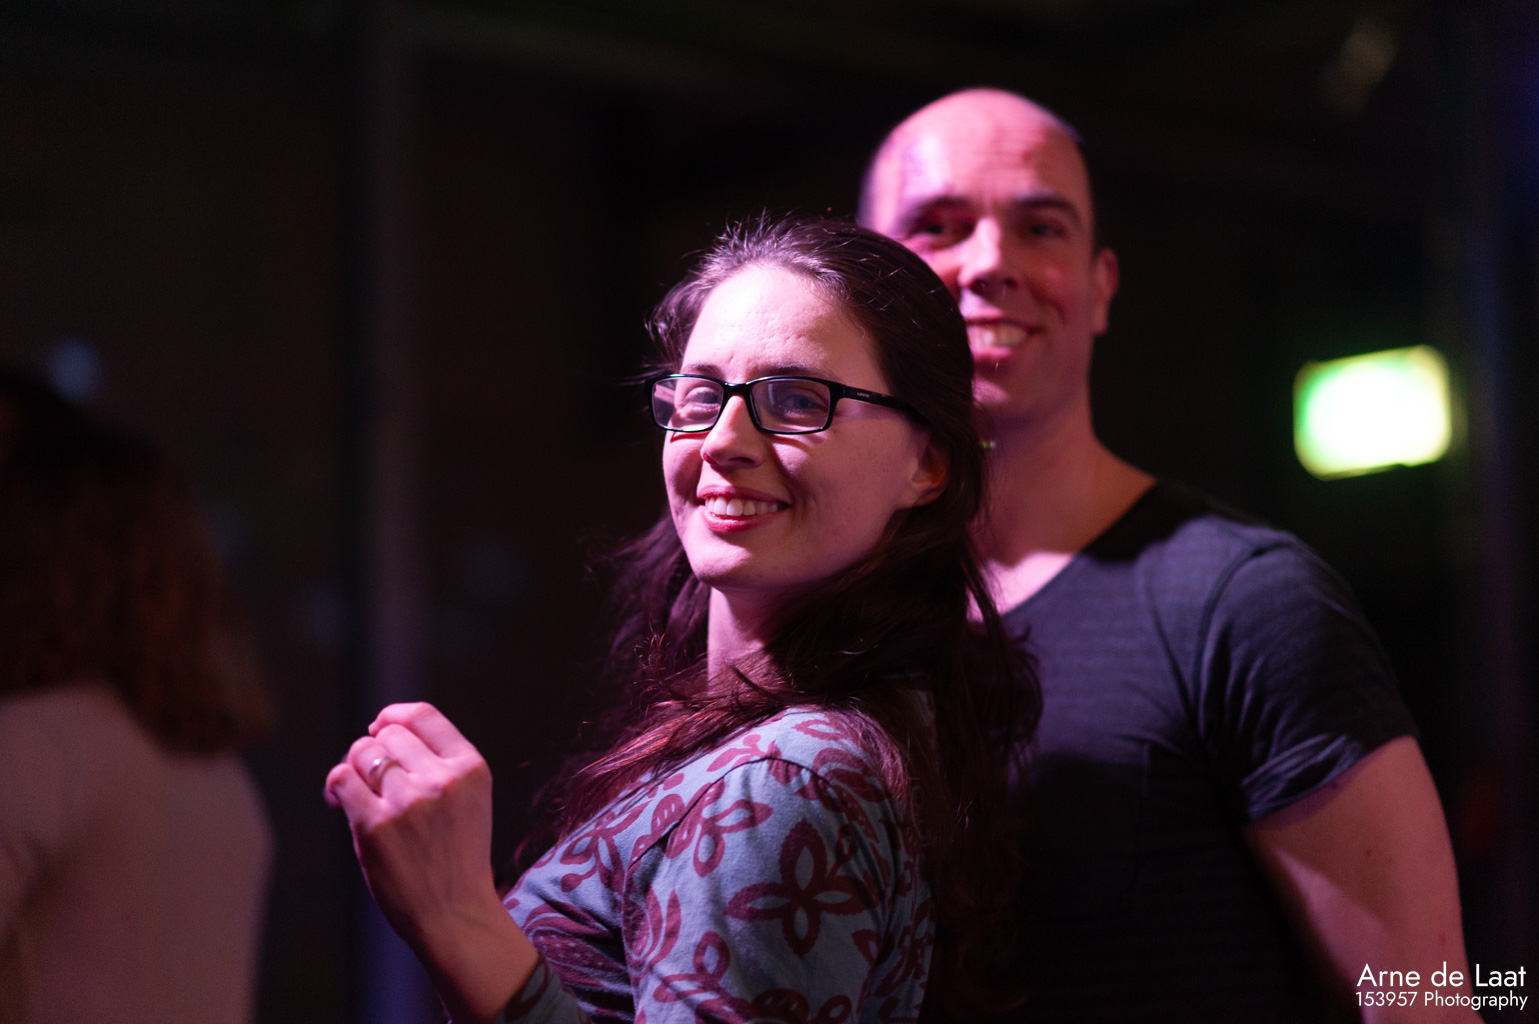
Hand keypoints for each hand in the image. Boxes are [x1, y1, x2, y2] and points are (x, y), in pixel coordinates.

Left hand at [325, 702, 537, 1022]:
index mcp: (471, 768)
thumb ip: (436, 763)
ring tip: (356, 791)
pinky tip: (340, 803)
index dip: (394, 716)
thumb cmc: (455, 856)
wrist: (453, 913)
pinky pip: (341, 780)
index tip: (380, 728)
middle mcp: (442, 779)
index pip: (424, 715)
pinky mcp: (376, 826)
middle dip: (373, 749)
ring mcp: (408, 802)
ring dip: (353, 767)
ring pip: (361, 752)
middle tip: (370, 776)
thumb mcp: (467, 799)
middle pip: (388, 734)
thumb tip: (378, 731)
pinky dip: (335, 787)